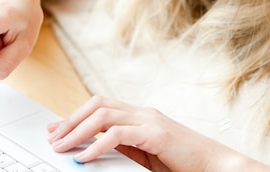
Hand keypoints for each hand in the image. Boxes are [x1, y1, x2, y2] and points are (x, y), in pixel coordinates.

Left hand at [46, 96, 266, 171]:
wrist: (217, 166)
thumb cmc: (183, 163)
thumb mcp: (146, 156)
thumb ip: (123, 149)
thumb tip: (92, 151)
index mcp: (140, 116)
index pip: (101, 105)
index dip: (75, 115)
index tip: (56, 130)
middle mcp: (143, 112)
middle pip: (97, 103)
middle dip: (70, 119)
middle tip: (53, 138)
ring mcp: (150, 120)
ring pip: (103, 114)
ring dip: (77, 130)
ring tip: (61, 147)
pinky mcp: (156, 133)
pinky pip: (118, 133)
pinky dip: (97, 144)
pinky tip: (85, 157)